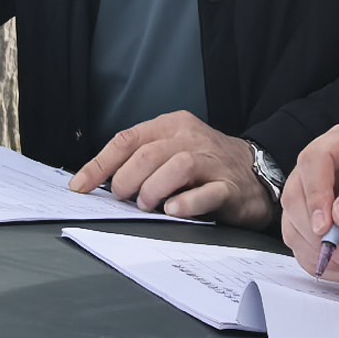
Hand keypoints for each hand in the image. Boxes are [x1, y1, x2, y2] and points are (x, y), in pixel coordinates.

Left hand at [70, 112, 272, 225]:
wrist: (258, 172)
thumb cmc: (206, 164)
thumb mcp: (171, 149)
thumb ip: (140, 160)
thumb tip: (98, 183)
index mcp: (171, 126)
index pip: (127, 140)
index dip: (99, 165)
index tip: (80, 187)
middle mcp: (191, 139)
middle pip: (149, 154)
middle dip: (127, 180)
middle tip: (125, 199)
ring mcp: (212, 162)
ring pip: (177, 166)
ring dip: (153, 189)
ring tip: (149, 205)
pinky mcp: (229, 187)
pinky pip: (207, 193)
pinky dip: (187, 203)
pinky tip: (174, 211)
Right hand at [284, 133, 338, 282]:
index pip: (315, 159)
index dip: (316, 192)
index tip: (327, 223)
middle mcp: (318, 170)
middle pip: (295, 197)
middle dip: (320, 234)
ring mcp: (307, 200)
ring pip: (294, 229)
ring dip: (326, 254)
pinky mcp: (304, 229)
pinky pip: (301, 252)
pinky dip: (326, 265)